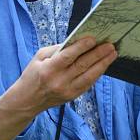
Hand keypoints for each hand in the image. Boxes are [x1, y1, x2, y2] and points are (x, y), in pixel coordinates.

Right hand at [2, 37, 116, 115]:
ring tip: (112, 54)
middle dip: (98, 54)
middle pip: (82, 66)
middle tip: (110, 45)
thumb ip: (57, 50)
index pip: (68, 56)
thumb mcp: (39, 57)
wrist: (27, 100)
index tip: (93, 39)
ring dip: (102, 64)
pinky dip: (97, 74)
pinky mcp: (72, 96)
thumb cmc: (33, 75)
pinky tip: (104, 65)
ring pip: (89, 76)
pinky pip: (88, 84)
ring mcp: (67, 91)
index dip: (82, 47)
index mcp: (49, 69)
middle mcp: (59, 81)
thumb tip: (77, 42)